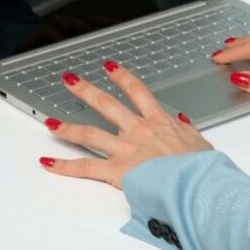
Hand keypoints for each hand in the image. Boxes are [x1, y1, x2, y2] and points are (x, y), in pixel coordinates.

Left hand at [38, 62, 213, 189]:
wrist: (196, 182)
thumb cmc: (201, 167)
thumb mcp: (199, 142)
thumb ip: (186, 130)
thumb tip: (181, 121)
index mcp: (159, 122)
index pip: (137, 91)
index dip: (122, 76)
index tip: (110, 67)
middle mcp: (139, 130)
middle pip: (107, 104)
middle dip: (86, 90)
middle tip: (71, 80)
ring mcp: (125, 149)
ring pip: (90, 133)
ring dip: (67, 127)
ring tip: (50, 122)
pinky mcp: (117, 170)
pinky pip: (85, 167)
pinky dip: (64, 166)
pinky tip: (48, 163)